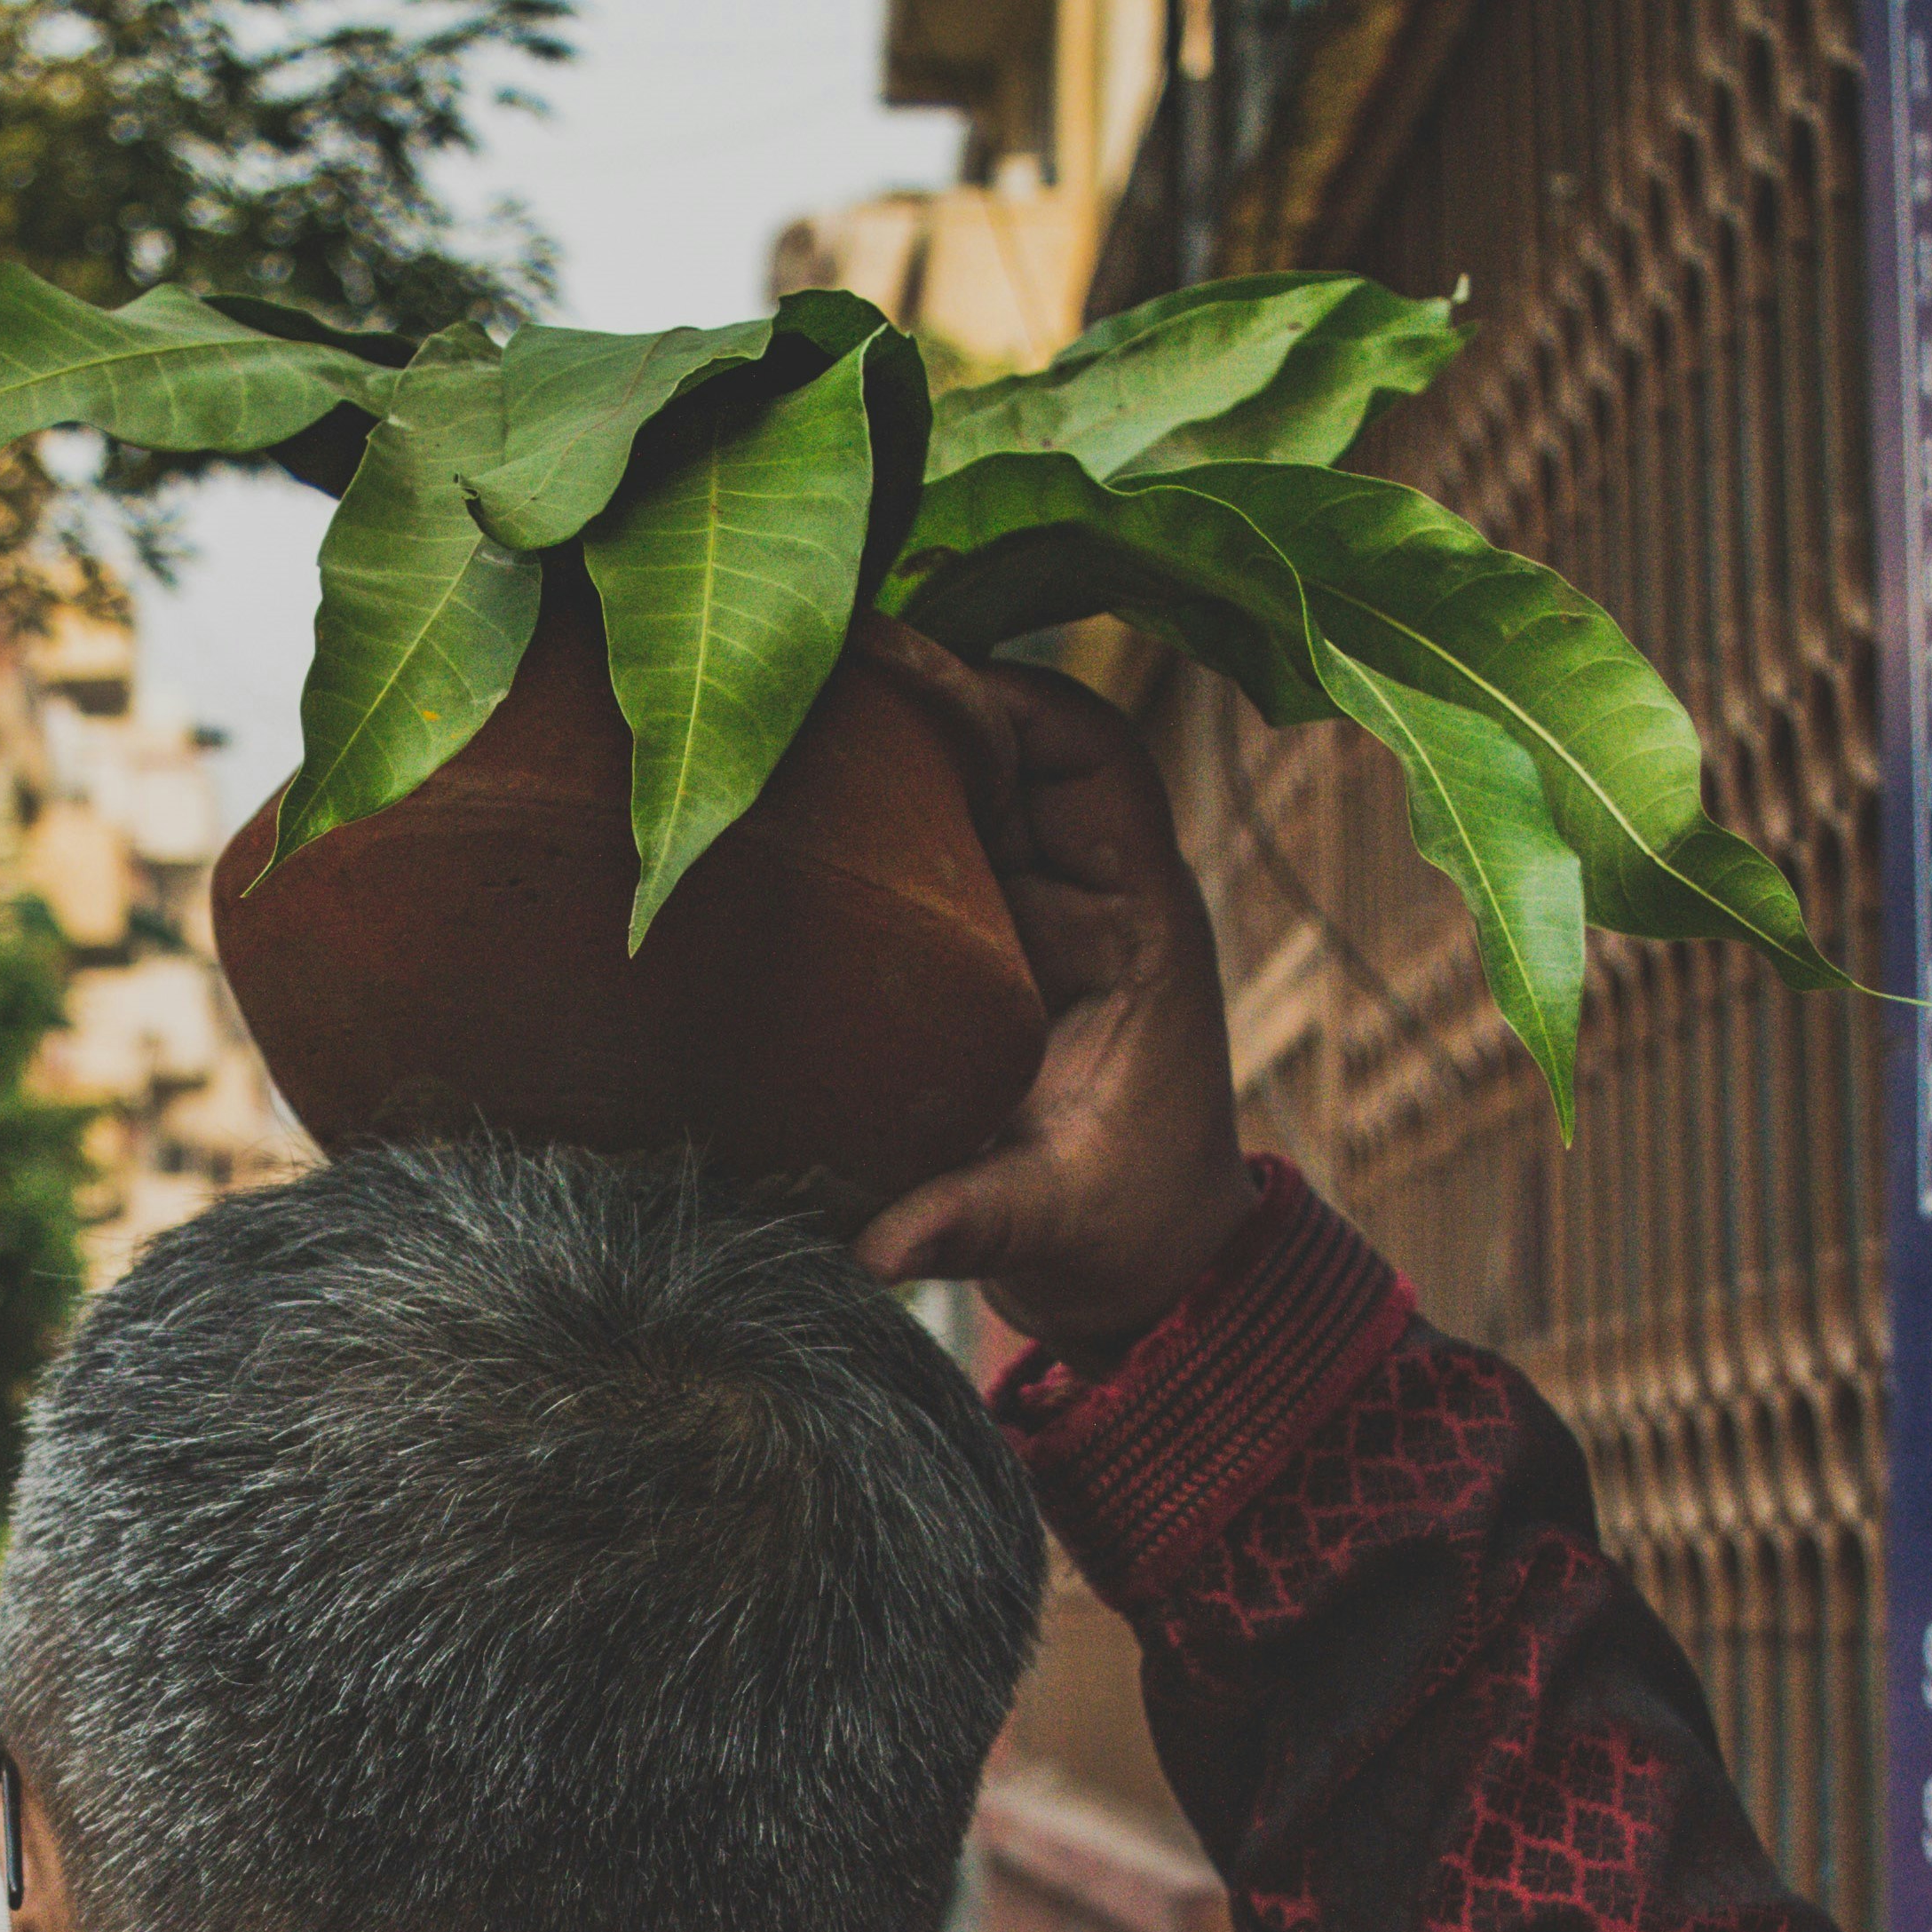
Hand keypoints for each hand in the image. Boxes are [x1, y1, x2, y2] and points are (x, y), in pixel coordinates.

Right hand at [851, 632, 1258, 1362]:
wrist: (1140, 1271)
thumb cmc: (1122, 1233)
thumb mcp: (1048, 1226)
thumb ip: (969, 1222)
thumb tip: (874, 1249)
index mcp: (1139, 924)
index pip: (1095, 757)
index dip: (1015, 698)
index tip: (919, 675)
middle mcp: (1090, 895)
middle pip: (1016, 744)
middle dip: (930, 693)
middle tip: (819, 660)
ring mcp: (1037, 912)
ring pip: (971, 783)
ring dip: (895, 740)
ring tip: (791, 702)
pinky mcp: (990, 945)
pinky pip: (938, 845)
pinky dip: (882, 805)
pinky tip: (798, 787)